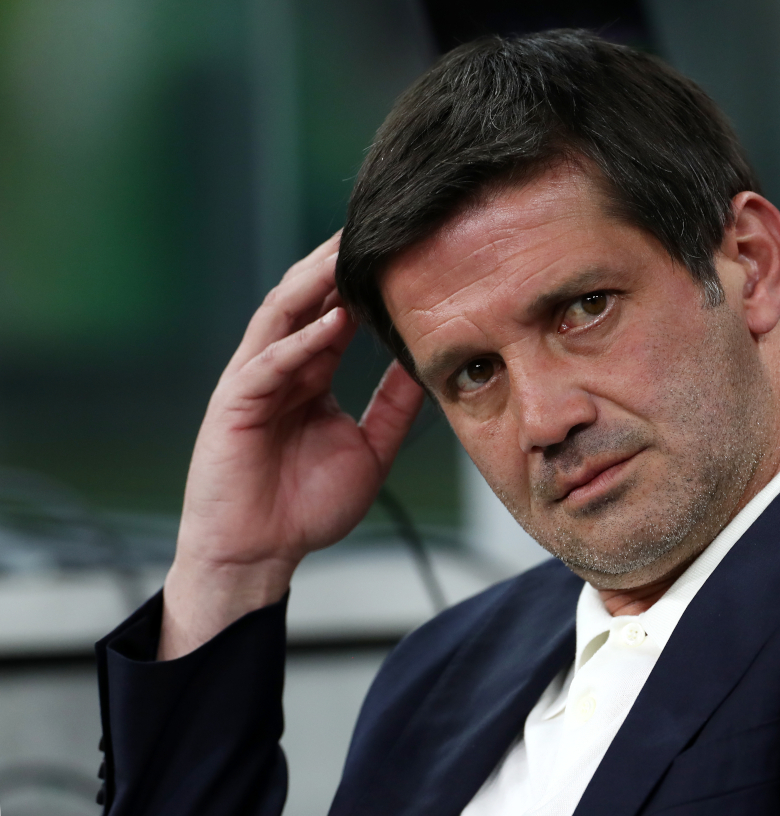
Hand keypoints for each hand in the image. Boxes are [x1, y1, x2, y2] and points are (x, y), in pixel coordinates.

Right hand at [160, 233, 423, 658]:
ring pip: (283, 318)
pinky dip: (301, 342)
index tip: (402, 254)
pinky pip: (270, 363)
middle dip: (337, 266)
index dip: (364, 284)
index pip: (336, 314)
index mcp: (309, 373)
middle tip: (374, 229)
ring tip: (347, 254)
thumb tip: (427, 369)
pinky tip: (331, 324)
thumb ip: (395, 408)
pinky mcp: (235, 404)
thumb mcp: (371, 449)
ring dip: (315, 285)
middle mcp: (281, 367)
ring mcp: (255, 381)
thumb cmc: (307, 506)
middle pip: (309, 301)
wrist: (260, 553)